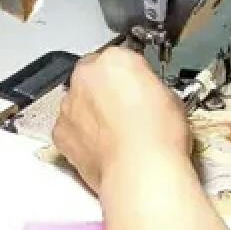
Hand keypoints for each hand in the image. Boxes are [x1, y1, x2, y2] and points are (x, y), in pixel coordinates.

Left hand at [54, 47, 191, 193]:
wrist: (141, 170)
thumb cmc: (159, 136)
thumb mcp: (170, 97)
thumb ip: (148, 87)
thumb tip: (147, 96)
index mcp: (116, 60)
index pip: (121, 59)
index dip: (132, 76)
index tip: (139, 88)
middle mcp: (86, 76)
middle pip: (93, 76)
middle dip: (106, 90)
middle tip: (128, 111)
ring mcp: (69, 104)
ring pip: (78, 101)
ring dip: (92, 111)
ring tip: (118, 133)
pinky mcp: (60, 131)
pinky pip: (70, 127)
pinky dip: (81, 134)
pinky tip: (103, 146)